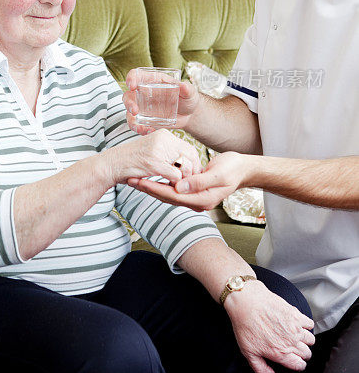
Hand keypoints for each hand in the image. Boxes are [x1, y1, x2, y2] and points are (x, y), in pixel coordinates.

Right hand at [107, 128, 201, 185]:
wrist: (111, 164)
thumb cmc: (131, 161)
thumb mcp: (153, 150)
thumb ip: (169, 153)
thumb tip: (189, 163)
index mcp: (164, 135)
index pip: (190, 148)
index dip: (194, 163)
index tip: (191, 175)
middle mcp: (163, 139)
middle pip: (191, 155)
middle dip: (192, 171)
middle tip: (188, 182)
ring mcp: (158, 150)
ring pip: (185, 166)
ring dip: (184, 179)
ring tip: (176, 184)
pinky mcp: (154, 163)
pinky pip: (176, 176)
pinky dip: (175, 184)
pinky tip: (168, 186)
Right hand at [123, 69, 199, 134]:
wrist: (190, 114)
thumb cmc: (187, 98)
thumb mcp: (189, 92)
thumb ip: (186, 89)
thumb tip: (184, 86)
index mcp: (152, 81)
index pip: (137, 75)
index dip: (131, 78)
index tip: (132, 85)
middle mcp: (144, 93)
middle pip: (128, 95)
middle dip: (128, 103)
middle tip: (135, 110)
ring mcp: (143, 107)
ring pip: (129, 112)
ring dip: (131, 120)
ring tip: (141, 128)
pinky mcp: (146, 119)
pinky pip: (137, 124)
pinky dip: (140, 129)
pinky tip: (149, 131)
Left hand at [127, 151, 250, 210]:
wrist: (243, 169)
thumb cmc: (232, 169)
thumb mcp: (218, 174)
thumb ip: (199, 181)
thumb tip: (179, 187)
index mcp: (202, 200)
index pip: (173, 195)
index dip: (155, 188)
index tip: (140, 182)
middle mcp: (196, 202)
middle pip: (166, 197)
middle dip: (148, 188)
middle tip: (130, 179)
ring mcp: (194, 198)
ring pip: (168, 194)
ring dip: (151, 186)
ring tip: (135, 179)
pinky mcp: (193, 191)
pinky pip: (173, 189)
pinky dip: (161, 183)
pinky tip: (150, 177)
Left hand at [224, 280, 314, 372]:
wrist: (246, 301)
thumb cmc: (245, 325)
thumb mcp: (247, 351)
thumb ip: (261, 368)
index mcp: (280, 353)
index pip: (299, 365)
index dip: (298, 365)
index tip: (294, 361)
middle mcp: (291, 342)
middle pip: (307, 353)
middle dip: (302, 354)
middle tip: (293, 348)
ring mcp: (295, 327)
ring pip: (311, 340)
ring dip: (305, 340)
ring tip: (296, 337)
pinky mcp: (296, 314)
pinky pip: (310, 324)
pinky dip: (306, 325)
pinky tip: (297, 324)